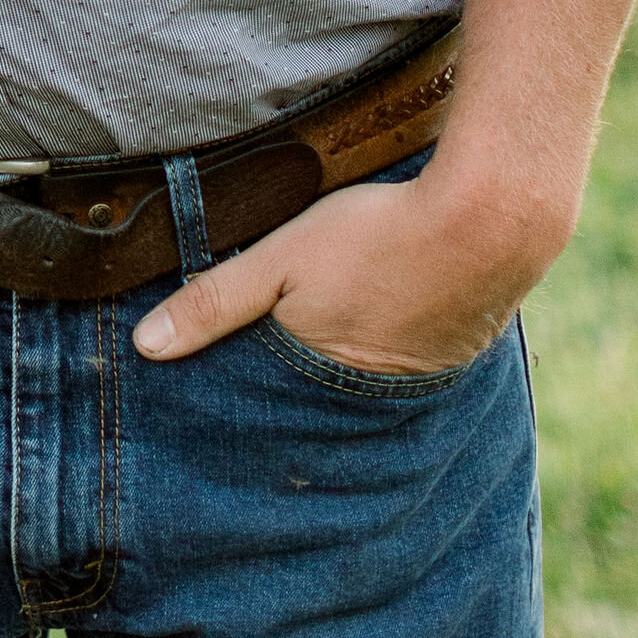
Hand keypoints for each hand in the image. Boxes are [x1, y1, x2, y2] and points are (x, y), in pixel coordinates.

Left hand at [131, 165, 558, 375]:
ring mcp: (422, 379)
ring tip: (318, 357)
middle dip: (289, 403)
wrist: (490, 220)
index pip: (269, 415)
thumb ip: (215, 301)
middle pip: (317, 407)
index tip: (210, 417)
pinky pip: (407, 364)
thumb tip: (146, 347)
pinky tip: (376, 326)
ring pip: (363, 388)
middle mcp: (375, 399)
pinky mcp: (456, 353)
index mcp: (323, 382)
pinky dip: (386, 351)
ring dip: (341, 378)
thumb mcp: (280, 260)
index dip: (243, 409)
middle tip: (257, 395)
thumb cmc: (377, 236)